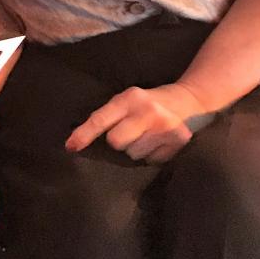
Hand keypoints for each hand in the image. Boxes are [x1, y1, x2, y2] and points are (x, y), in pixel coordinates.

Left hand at [65, 82, 213, 163]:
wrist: (188, 100)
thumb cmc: (148, 102)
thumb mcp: (128, 100)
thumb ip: (109, 115)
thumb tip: (78, 141)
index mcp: (129, 98)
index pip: (101, 119)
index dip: (84, 134)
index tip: (70, 146)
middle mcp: (147, 112)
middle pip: (116, 142)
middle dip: (119, 140)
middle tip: (131, 131)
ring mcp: (165, 127)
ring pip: (133, 154)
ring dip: (136, 148)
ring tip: (147, 135)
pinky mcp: (178, 142)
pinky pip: (150, 160)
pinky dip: (152, 154)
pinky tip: (159, 141)